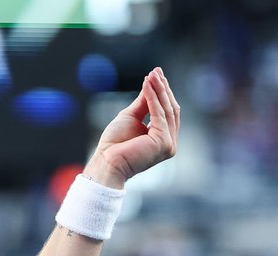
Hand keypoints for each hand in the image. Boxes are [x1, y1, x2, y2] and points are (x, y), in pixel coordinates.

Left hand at [84, 67, 179, 188]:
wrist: (106, 162)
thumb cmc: (114, 144)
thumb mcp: (131, 117)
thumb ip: (144, 103)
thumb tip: (152, 84)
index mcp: (163, 138)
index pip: (167, 111)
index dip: (163, 92)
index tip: (157, 74)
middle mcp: (169, 142)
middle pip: (170, 109)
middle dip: (163, 89)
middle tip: (157, 71)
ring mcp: (168, 144)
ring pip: (167, 110)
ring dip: (159, 90)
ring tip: (153, 75)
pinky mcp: (163, 143)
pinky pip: (159, 115)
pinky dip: (153, 99)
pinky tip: (148, 86)